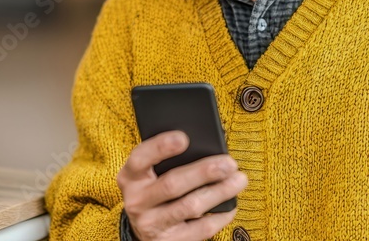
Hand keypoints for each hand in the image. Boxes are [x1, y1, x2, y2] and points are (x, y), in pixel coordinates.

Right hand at [116, 130, 246, 240]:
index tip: (184, 138)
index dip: (160, 147)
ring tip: (238, 180)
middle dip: (203, 172)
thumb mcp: (150, 175)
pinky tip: (231, 205)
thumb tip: (205, 149)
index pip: (140, 159)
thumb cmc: (155, 192)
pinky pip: (200, 228)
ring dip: (219, 192)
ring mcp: (152, 224)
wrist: (146, 233)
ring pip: (190, 206)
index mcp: (130, 178)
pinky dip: (220, 215)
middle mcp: (137, 201)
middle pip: (172, 184)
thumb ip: (166, 161)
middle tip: (228, 163)